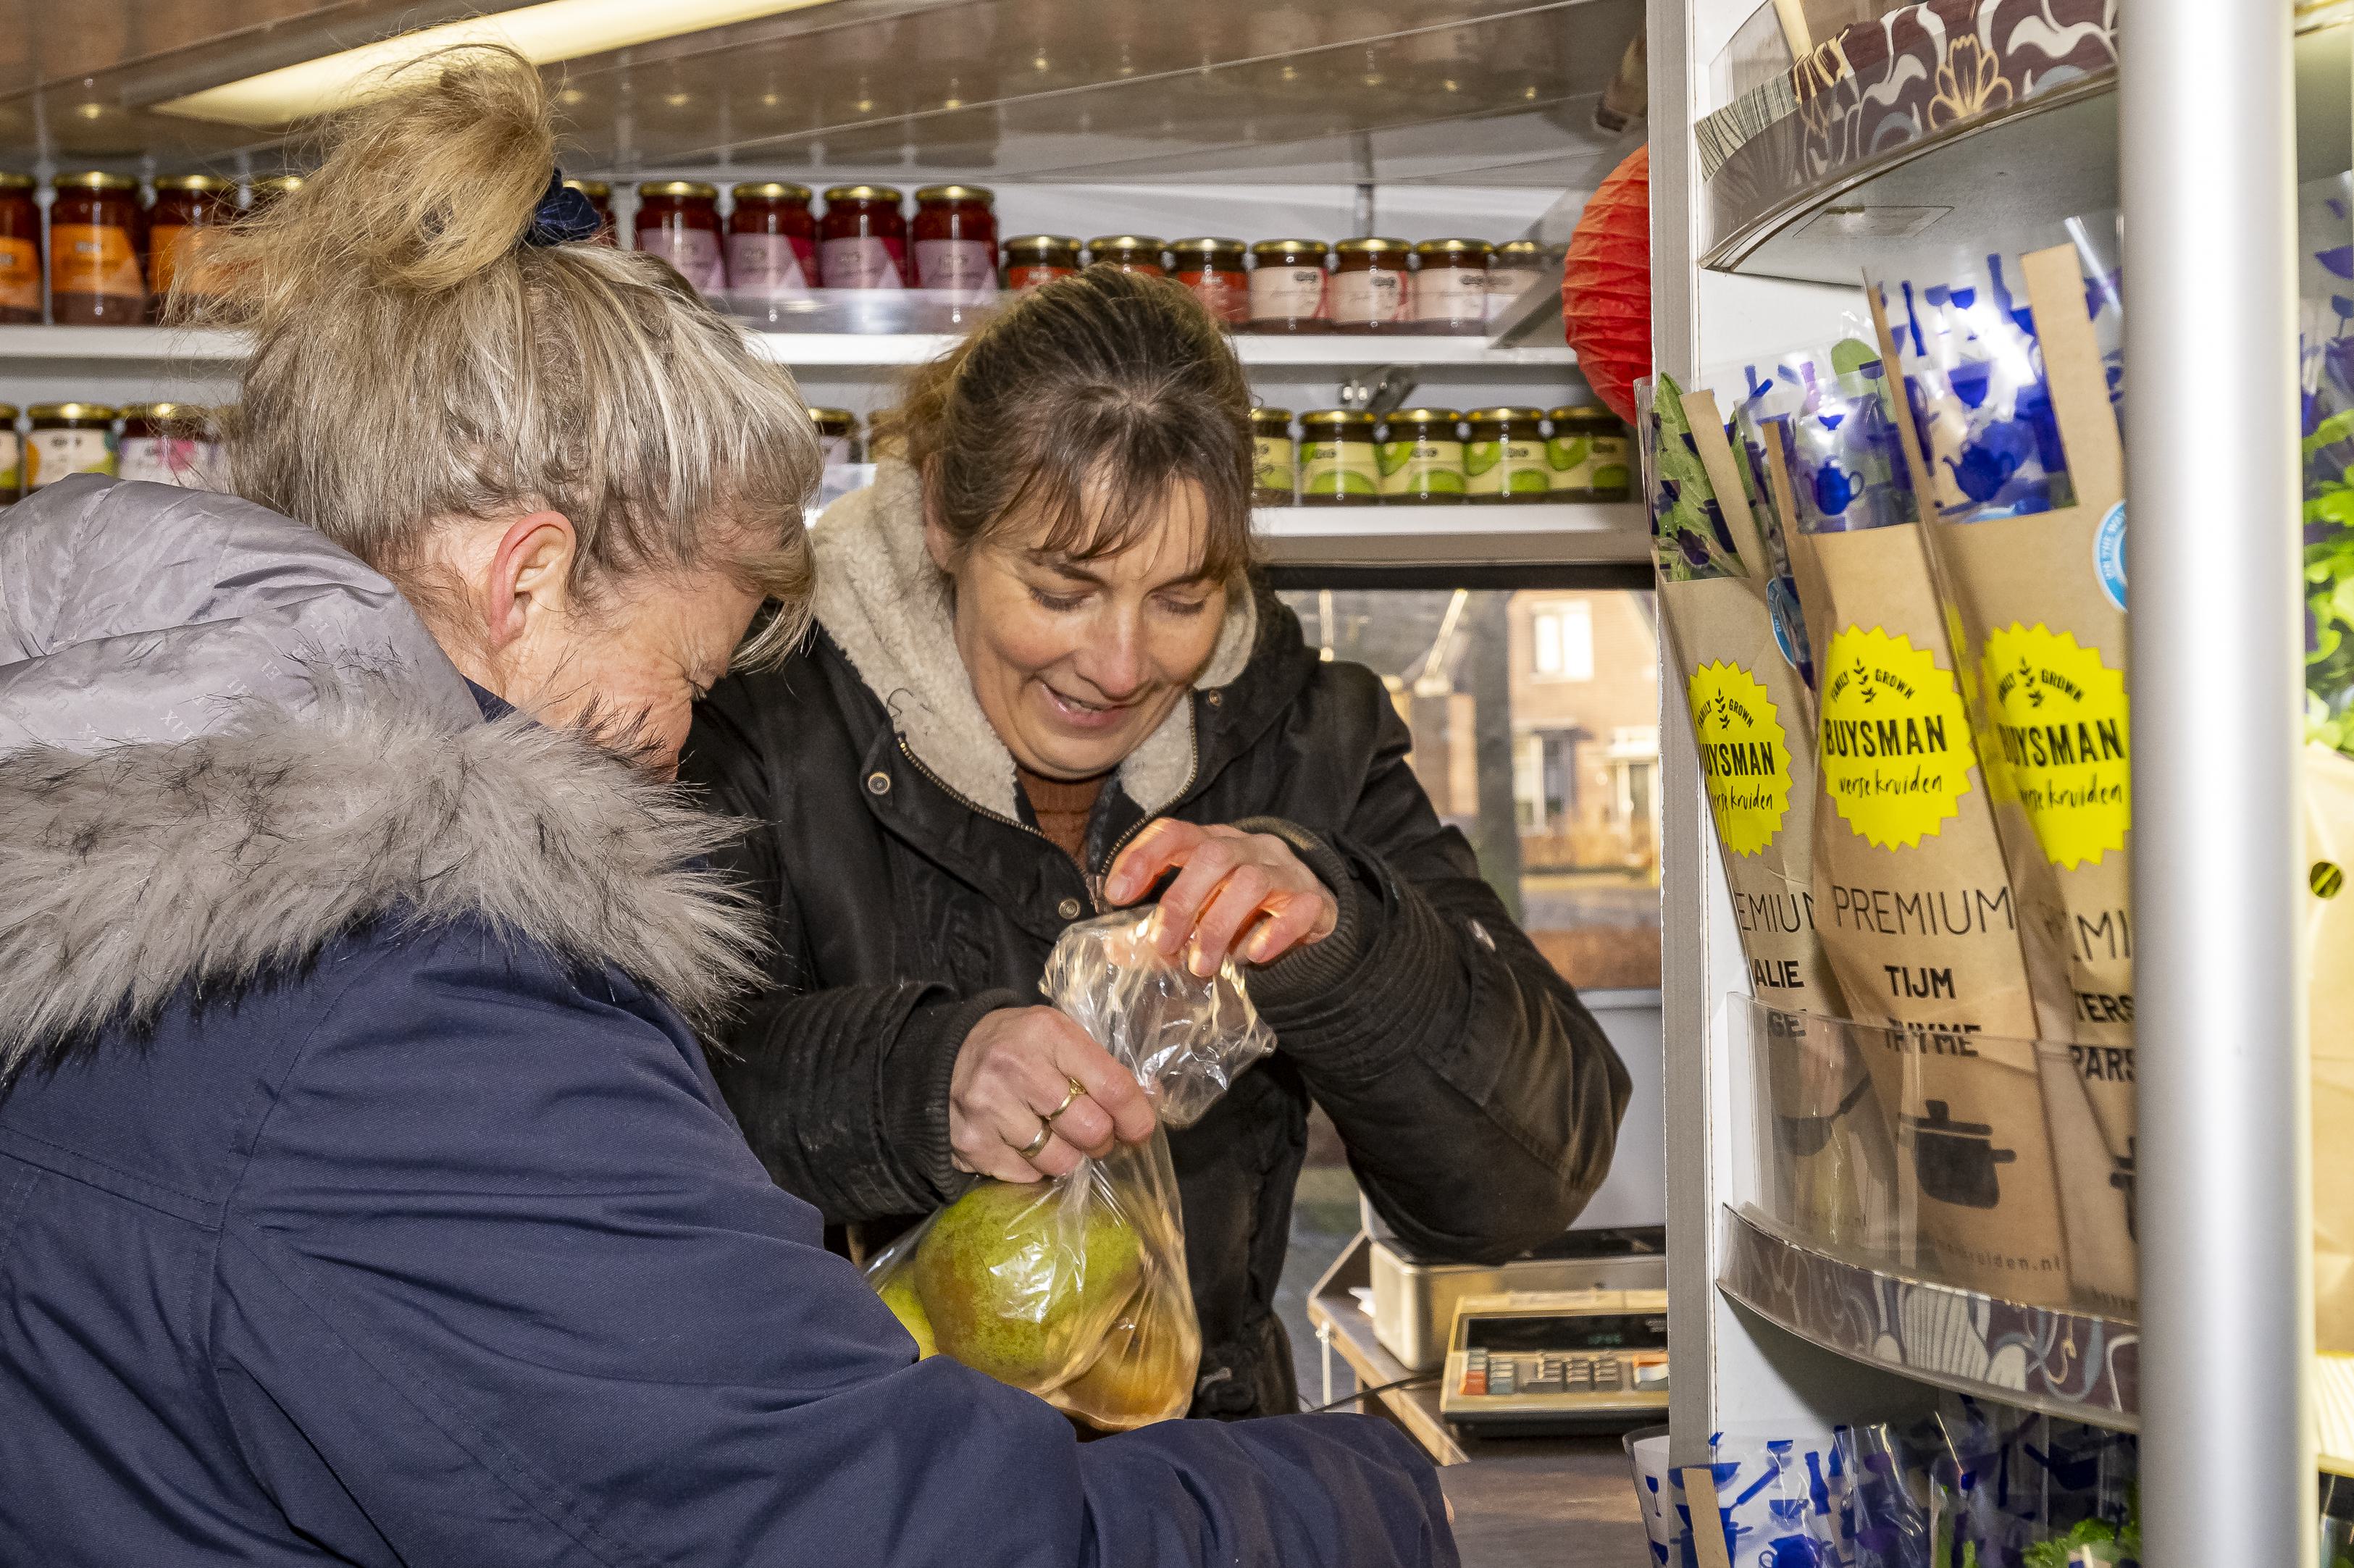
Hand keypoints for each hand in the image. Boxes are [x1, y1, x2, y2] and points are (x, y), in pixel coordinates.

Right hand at [949, 1006, 1156, 1182]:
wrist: (935, 1058)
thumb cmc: (1012, 1045)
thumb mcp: (1055, 1035)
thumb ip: (1099, 1065)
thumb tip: (1150, 1101)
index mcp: (1048, 1034)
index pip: (1112, 1086)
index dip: (1136, 1117)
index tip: (1141, 1131)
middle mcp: (1017, 1068)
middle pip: (1090, 1130)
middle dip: (1101, 1140)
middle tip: (1094, 1135)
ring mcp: (990, 1109)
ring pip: (1060, 1160)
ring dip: (1068, 1157)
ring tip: (1055, 1137)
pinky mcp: (971, 1144)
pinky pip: (1026, 1175)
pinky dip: (1033, 1167)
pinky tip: (1022, 1143)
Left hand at [1103, 820, 1338, 977]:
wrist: (1313, 921)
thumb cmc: (1246, 914)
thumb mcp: (1200, 914)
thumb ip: (1162, 928)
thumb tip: (1117, 948)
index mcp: (1215, 842)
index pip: (1175, 832)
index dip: (1142, 857)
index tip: (1117, 895)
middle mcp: (1251, 848)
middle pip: (1213, 856)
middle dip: (1181, 902)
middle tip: (1163, 946)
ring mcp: (1287, 871)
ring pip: (1251, 882)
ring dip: (1218, 926)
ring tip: (1201, 966)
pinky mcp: (1316, 900)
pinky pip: (1298, 909)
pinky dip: (1273, 933)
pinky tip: (1253, 956)